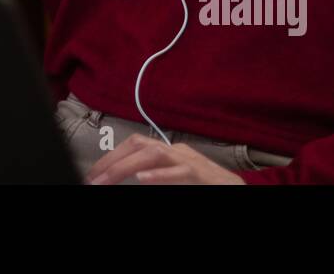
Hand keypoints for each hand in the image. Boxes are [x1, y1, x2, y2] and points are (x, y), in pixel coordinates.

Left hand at [84, 135, 247, 184]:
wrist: (242, 189)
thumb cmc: (207, 186)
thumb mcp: (176, 179)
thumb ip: (156, 176)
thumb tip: (131, 180)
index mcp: (170, 152)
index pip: (135, 145)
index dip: (111, 157)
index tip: (93, 173)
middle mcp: (177, 151)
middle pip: (139, 144)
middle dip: (112, 160)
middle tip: (92, 178)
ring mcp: (190, 161)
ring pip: (154, 154)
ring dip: (126, 166)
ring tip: (106, 179)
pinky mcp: (201, 175)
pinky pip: (180, 172)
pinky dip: (160, 175)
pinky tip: (142, 178)